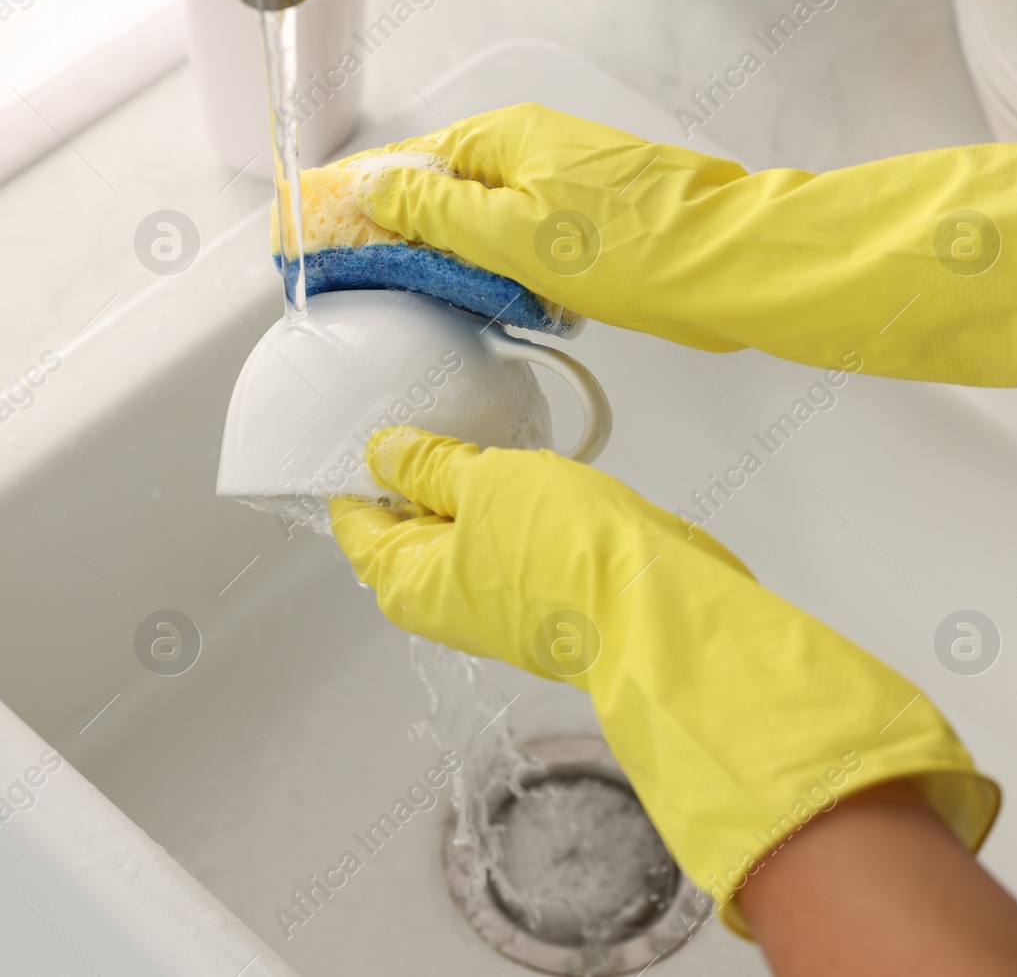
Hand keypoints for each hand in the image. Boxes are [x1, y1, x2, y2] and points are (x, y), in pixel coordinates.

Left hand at [330, 427, 997, 934]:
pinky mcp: (540, 588)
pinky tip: (516, 463)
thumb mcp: (482, 484)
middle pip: (404, 526)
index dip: (354, 471)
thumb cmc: (563, 549)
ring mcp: (493, 596)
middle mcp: (441, 598)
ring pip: (458, 529)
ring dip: (463, 483)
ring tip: (472, 428)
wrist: (661, 605)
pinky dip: (504, 501)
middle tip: (422, 410)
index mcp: (406, 582)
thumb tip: (382, 453)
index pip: (354, 522)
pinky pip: (504, 537)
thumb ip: (428, 466)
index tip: (365, 423)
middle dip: (409, 473)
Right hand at [344, 103, 1016, 394]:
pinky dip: (498, 270)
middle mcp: (531, 151)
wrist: (731, 267)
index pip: (407, 162)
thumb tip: (376, 189)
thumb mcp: (515, 233)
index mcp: (506, 138)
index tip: (316, 230)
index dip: (358, 198)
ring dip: (453, 258)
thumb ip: (437, 211)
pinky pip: (518, 242)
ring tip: (421, 297)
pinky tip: (495, 300)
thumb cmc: (640, 247)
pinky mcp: (587, 224)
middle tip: (361, 279)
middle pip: (440, 190)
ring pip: (480, 221)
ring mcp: (561, 186)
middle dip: (400, 234)